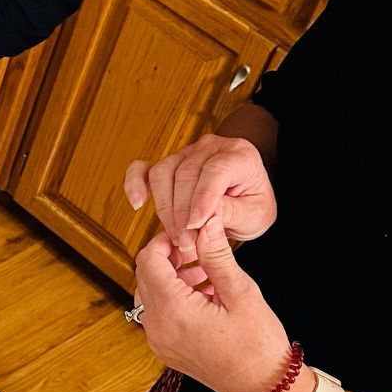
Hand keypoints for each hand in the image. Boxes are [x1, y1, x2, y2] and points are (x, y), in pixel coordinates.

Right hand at [125, 133, 276, 265]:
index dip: (203, 198)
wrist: (246, 195)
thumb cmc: (252, 204)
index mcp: (239, 155)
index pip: (215, 171)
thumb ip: (233, 213)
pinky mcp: (168, 165)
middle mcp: (211, 148)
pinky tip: (137, 203)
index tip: (196, 226)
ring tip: (175, 236)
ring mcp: (186, 154)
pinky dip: (135, 183)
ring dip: (165, 208)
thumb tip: (207, 218)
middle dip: (182, 212)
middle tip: (186, 243)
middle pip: (186, 174)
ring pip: (163, 173)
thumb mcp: (256, 215)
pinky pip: (144, 168)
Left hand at [134, 218, 308, 391]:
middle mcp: (157, 327)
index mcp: (173, 310)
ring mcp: (158, 340)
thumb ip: (217, 256)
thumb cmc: (257, 345)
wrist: (262, 389)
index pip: (149, 260)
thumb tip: (206, 225)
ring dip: (172, 278)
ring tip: (207, 274)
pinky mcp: (165, 349)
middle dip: (169, 258)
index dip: (165, 241)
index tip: (187, 235)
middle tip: (199, 251)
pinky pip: (158, 314)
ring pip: (150, 295)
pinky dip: (173, 298)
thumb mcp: (241, 292)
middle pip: (145, 276)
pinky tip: (204, 295)